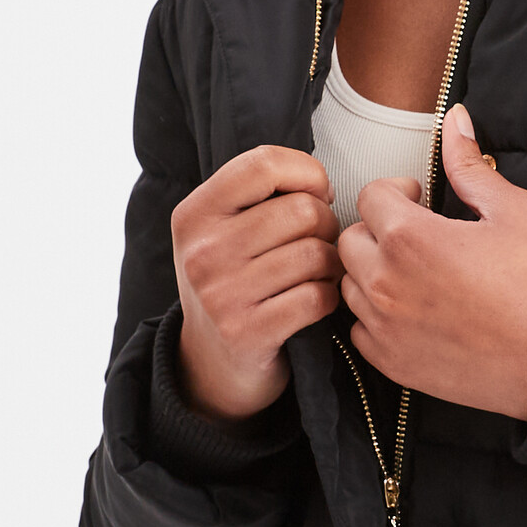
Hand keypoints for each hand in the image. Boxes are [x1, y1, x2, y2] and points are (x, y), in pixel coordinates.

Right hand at [171, 147, 341, 418]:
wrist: (210, 362)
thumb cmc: (233, 281)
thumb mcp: (223, 230)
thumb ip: (260, 195)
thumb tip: (320, 184)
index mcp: (194, 213)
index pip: (264, 164)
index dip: (307, 173)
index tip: (316, 194)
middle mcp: (202, 251)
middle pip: (302, 210)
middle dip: (326, 223)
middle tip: (318, 241)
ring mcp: (221, 294)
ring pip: (316, 253)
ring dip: (332, 263)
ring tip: (320, 271)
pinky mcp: (247, 332)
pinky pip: (317, 296)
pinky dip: (330, 296)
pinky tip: (317, 299)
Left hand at [339, 104, 526, 420]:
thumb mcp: (512, 210)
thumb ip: (470, 164)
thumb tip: (455, 120)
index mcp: (409, 237)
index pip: (369, 195)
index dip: (396, 191)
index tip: (419, 199)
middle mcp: (385, 281)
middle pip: (349, 239)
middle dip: (378, 230)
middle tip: (416, 235)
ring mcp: (383, 324)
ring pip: (349, 284)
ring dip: (373, 273)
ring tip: (415, 273)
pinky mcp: (389, 361)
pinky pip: (358, 329)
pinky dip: (377, 317)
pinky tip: (413, 310)